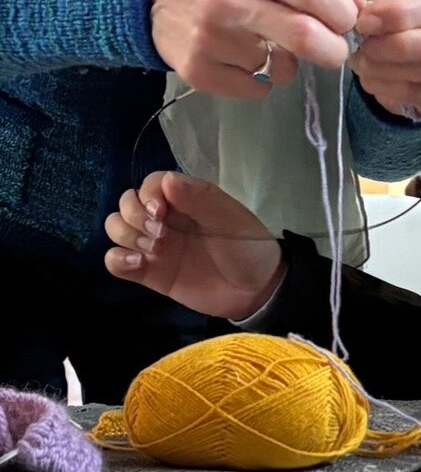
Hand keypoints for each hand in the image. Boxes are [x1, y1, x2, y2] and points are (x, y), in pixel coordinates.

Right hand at [103, 171, 284, 321]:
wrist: (255, 291)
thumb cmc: (248, 248)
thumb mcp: (230, 219)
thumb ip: (199, 199)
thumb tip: (166, 180)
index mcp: (188, 200)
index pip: (150, 183)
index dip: (147, 194)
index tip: (160, 211)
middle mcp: (166, 219)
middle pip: (127, 204)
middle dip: (134, 216)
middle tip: (161, 234)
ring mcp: (155, 245)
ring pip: (116, 228)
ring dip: (126, 235)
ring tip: (152, 250)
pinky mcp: (148, 272)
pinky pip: (114, 260)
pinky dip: (117, 259)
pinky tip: (139, 263)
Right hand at [150, 0, 357, 99]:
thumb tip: (360, 6)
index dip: (342, 13)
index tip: (347, 23)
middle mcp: (229, 1)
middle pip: (304, 36)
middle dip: (333, 50)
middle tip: (334, 52)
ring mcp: (210, 39)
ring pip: (279, 66)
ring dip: (287, 64)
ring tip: (270, 48)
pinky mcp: (197, 71)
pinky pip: (255, 88)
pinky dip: (262, 82)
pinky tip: (246, 63)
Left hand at [350, 0, 420, 119]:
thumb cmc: (417, 13)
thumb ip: (378, 0)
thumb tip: (353, 4)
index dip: (401, 15)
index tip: (365, 21)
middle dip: (398, 47)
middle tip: (364, 46)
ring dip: (389, 71)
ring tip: (362, 62)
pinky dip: (390, 89)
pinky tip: (372, 78)